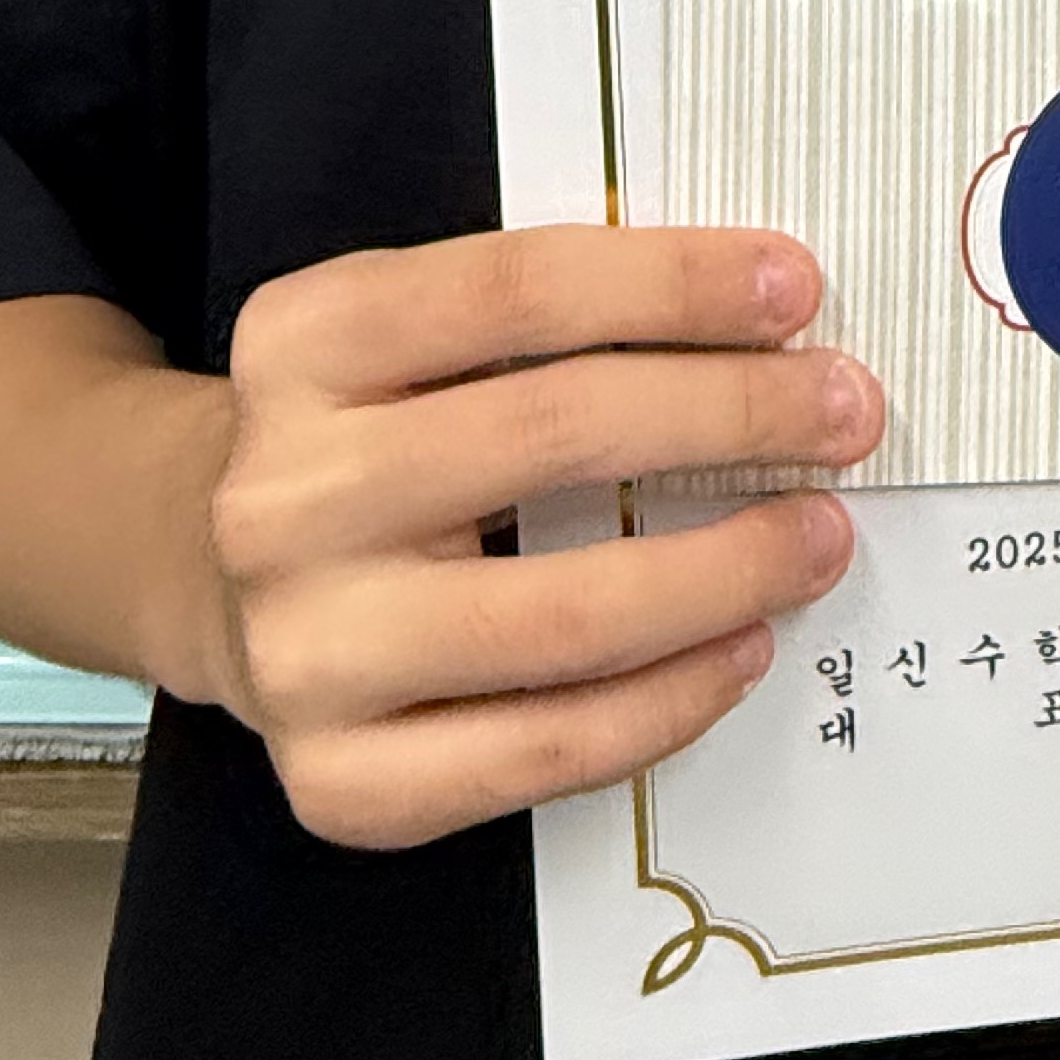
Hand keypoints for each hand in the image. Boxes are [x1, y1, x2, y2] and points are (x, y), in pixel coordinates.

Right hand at [208, 225, 876, 849]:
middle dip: (733, 416)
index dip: (671, 280)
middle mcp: (285, 493)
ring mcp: (306, 648)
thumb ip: (547, 316)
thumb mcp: (410, 335)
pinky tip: (741, 647)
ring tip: (817, 535)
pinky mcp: (342, 779)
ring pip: (565, 612)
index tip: (795, 285)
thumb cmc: (370, 436)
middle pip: (555, 433)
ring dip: (727, 568)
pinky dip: (669, 699)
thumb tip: (760, 317)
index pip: (515, 289)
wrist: (216, 576)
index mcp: (302, 342)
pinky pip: (546, 747)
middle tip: (842, 409)